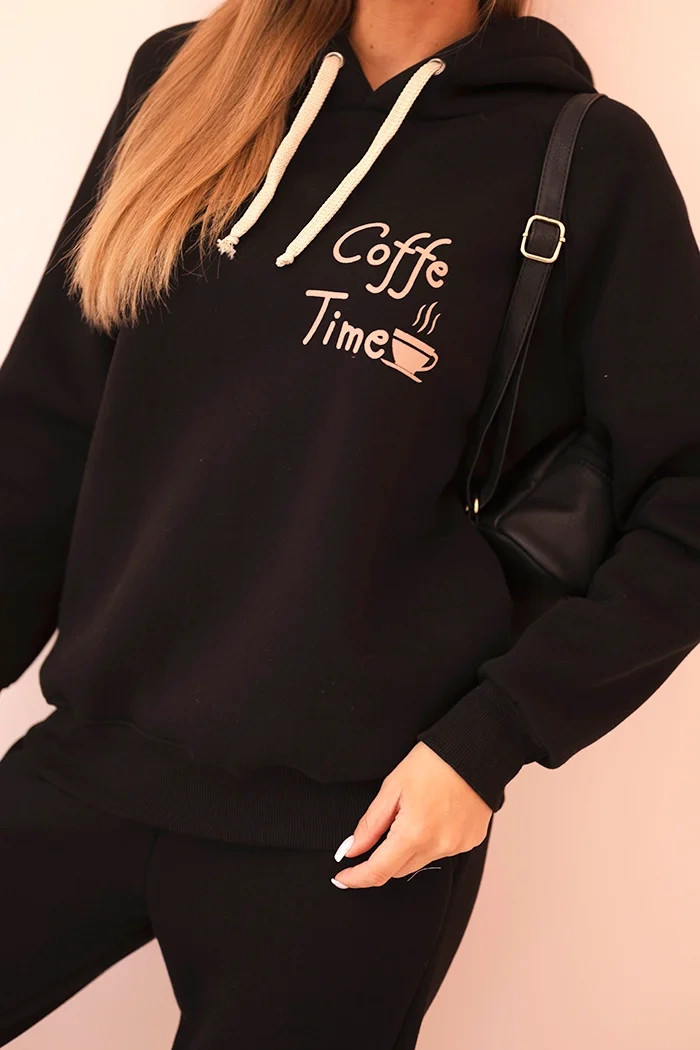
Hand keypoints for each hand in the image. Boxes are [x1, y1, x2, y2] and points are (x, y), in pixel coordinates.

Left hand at [331, 741, 492, 888]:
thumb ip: (370, 824)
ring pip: (421, 860)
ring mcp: (457, 846)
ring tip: (415, 811)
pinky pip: (442, 850)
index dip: (357, 878)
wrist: (474, 750)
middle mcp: (438, 846)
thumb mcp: (392, 787)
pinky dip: (431, 841)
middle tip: (379, 833)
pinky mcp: (471, 841)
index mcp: (414, 833)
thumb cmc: (434, 762)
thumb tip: (352, 849)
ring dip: (409, 848)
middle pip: (399, 869)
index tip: (344, 877)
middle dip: (383, 859)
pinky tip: (434, 815)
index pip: (378, 871)